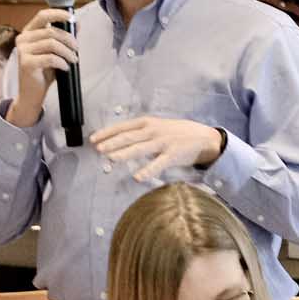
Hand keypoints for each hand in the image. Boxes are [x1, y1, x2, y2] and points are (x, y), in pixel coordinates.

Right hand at [6, 8, 78, 125]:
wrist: (31, 94)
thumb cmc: (43, 71)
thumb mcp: (55, 52)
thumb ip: (64, 38)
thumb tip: (77, 24)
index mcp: (28, 32)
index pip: (42, 16)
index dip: (58, 14)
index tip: (72, 18)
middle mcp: (23, 39)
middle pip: (51, 32)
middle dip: (68, 40)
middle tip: (76, 49)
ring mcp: (23, 51)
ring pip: (52, 44)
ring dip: (67, 52)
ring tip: (73, 60)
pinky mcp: (26, 63)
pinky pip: (50, 58)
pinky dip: (61, 62)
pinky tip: (65, 67)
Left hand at [89, 115, 221, 182]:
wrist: (205, 138)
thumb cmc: (178, 133)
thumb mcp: (159, 127)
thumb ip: (141, 134)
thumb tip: (120, 143)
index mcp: (148, 122)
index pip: (123, 126)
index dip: (107, 132)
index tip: (93, 139)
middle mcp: (154, 130)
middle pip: (129, 136)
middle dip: (112, 142)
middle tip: (98, 149)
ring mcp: (163, 142)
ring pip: (140, 148)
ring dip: (124, 153)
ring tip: (111, 158)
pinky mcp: (173, 154)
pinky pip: (158, 164)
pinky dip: (147, 170)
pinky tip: (137, 177)